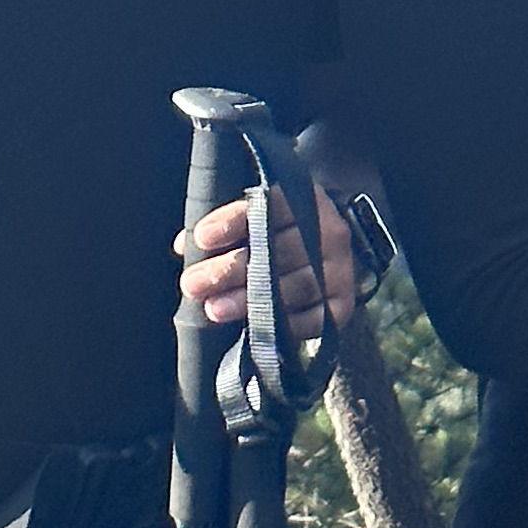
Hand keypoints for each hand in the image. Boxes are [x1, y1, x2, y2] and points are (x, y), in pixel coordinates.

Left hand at [180, 180, 356, 335]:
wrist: (328, 253)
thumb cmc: (279, 231)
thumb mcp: (256, 216)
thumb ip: (224, 227)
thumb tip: (183, 246)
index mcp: (304, 199)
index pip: (269, 206)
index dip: (233, 222)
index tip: (202, 239)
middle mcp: (328, 231)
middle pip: (277, 251)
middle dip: (230, 270)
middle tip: (192, 284)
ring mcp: (340, 269)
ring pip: (293, 287)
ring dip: (249, 301)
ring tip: (213, 309)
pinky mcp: (343, 303)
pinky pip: (314, 319)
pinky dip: (282, 325)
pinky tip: (252, 328)